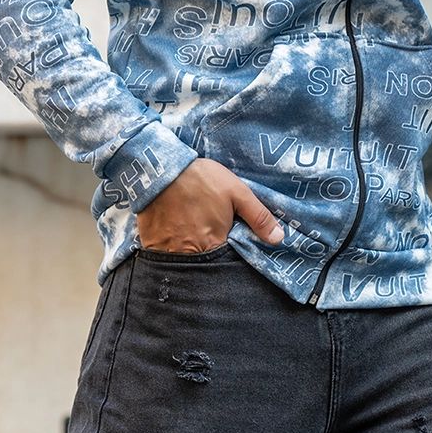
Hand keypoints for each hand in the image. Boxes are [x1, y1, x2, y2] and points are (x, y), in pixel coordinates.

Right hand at [135, 157, 284, 252]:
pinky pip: (163, 255)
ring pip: (183, 260)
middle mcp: (191, 255)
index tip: (228, 242)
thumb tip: (279, 239)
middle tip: (206, 234)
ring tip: (189, 233)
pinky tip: (172, 233)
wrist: (161, 169)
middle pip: (204, 263)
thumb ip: (258, 217)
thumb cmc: (202, 179)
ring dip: (188, 252)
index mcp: (215, 245)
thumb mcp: (237, 192)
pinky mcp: (151, 244)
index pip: (226, 262)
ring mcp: (168, 252)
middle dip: (208, 254)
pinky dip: (168, 248)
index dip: (228, 254)